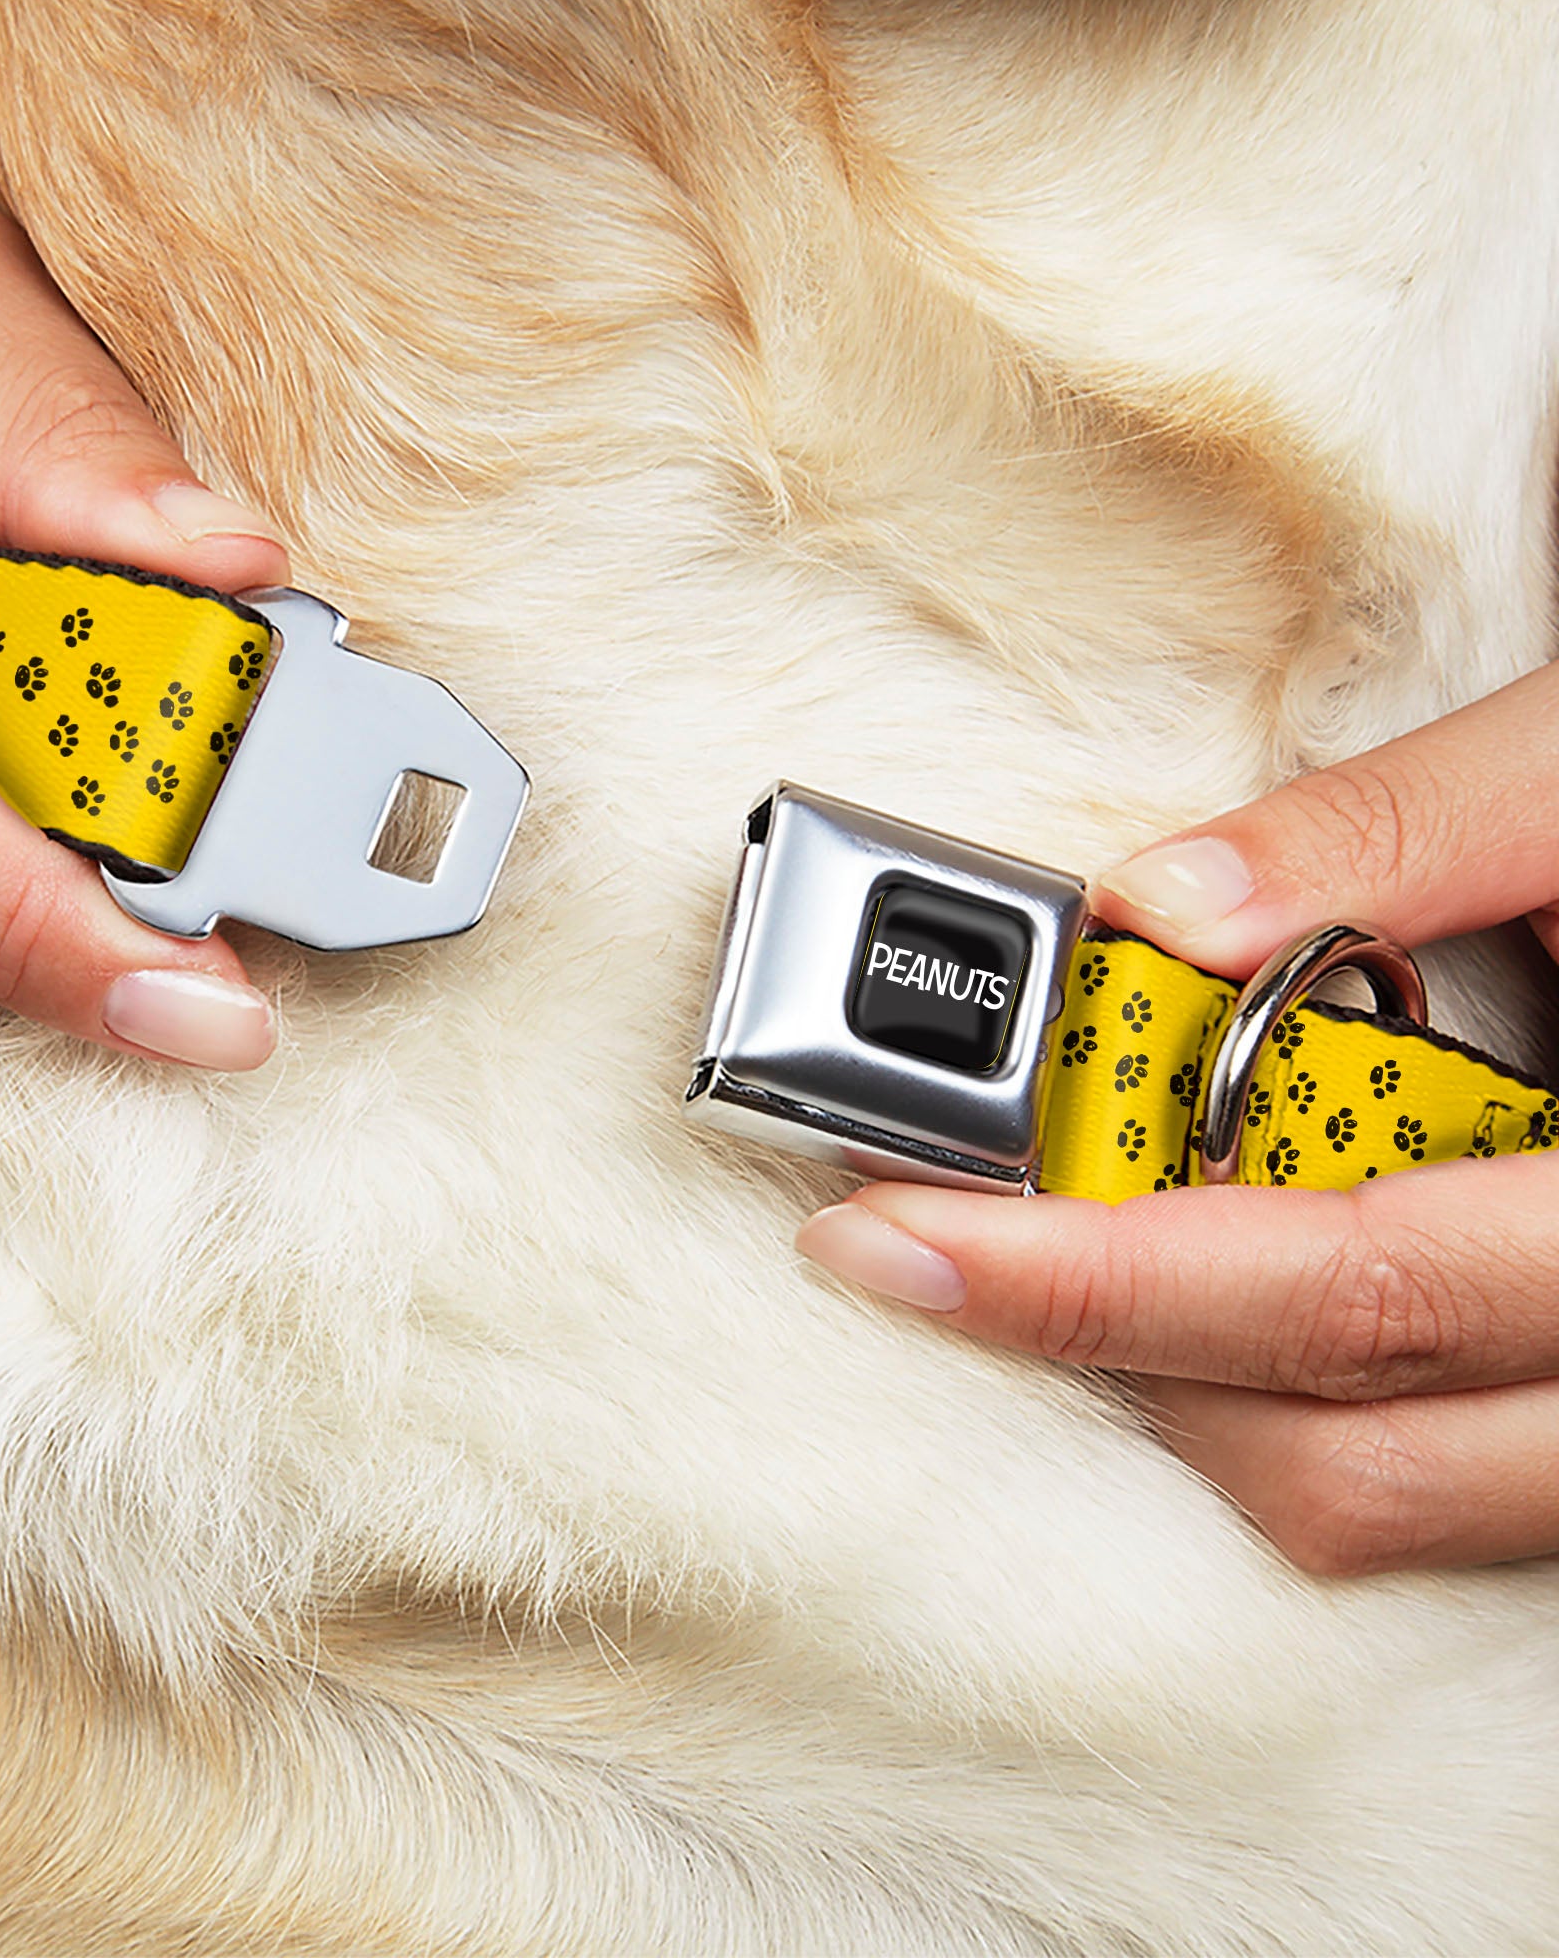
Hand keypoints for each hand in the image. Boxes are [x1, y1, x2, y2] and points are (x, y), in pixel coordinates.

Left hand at [798, 661, 1558, 1575]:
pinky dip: (1290, 1393)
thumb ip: (1400, 832)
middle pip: (1341, 1447)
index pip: (1346, 1287)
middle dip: (1096, 1345)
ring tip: (1050, 1246)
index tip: (892, 1230)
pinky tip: (1208, 1271)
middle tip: (919, 1236)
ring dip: (1187, 1386)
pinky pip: (1438, 1478)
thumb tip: (1161, 906)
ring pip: (1385, 1498)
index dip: (1094, 1278)